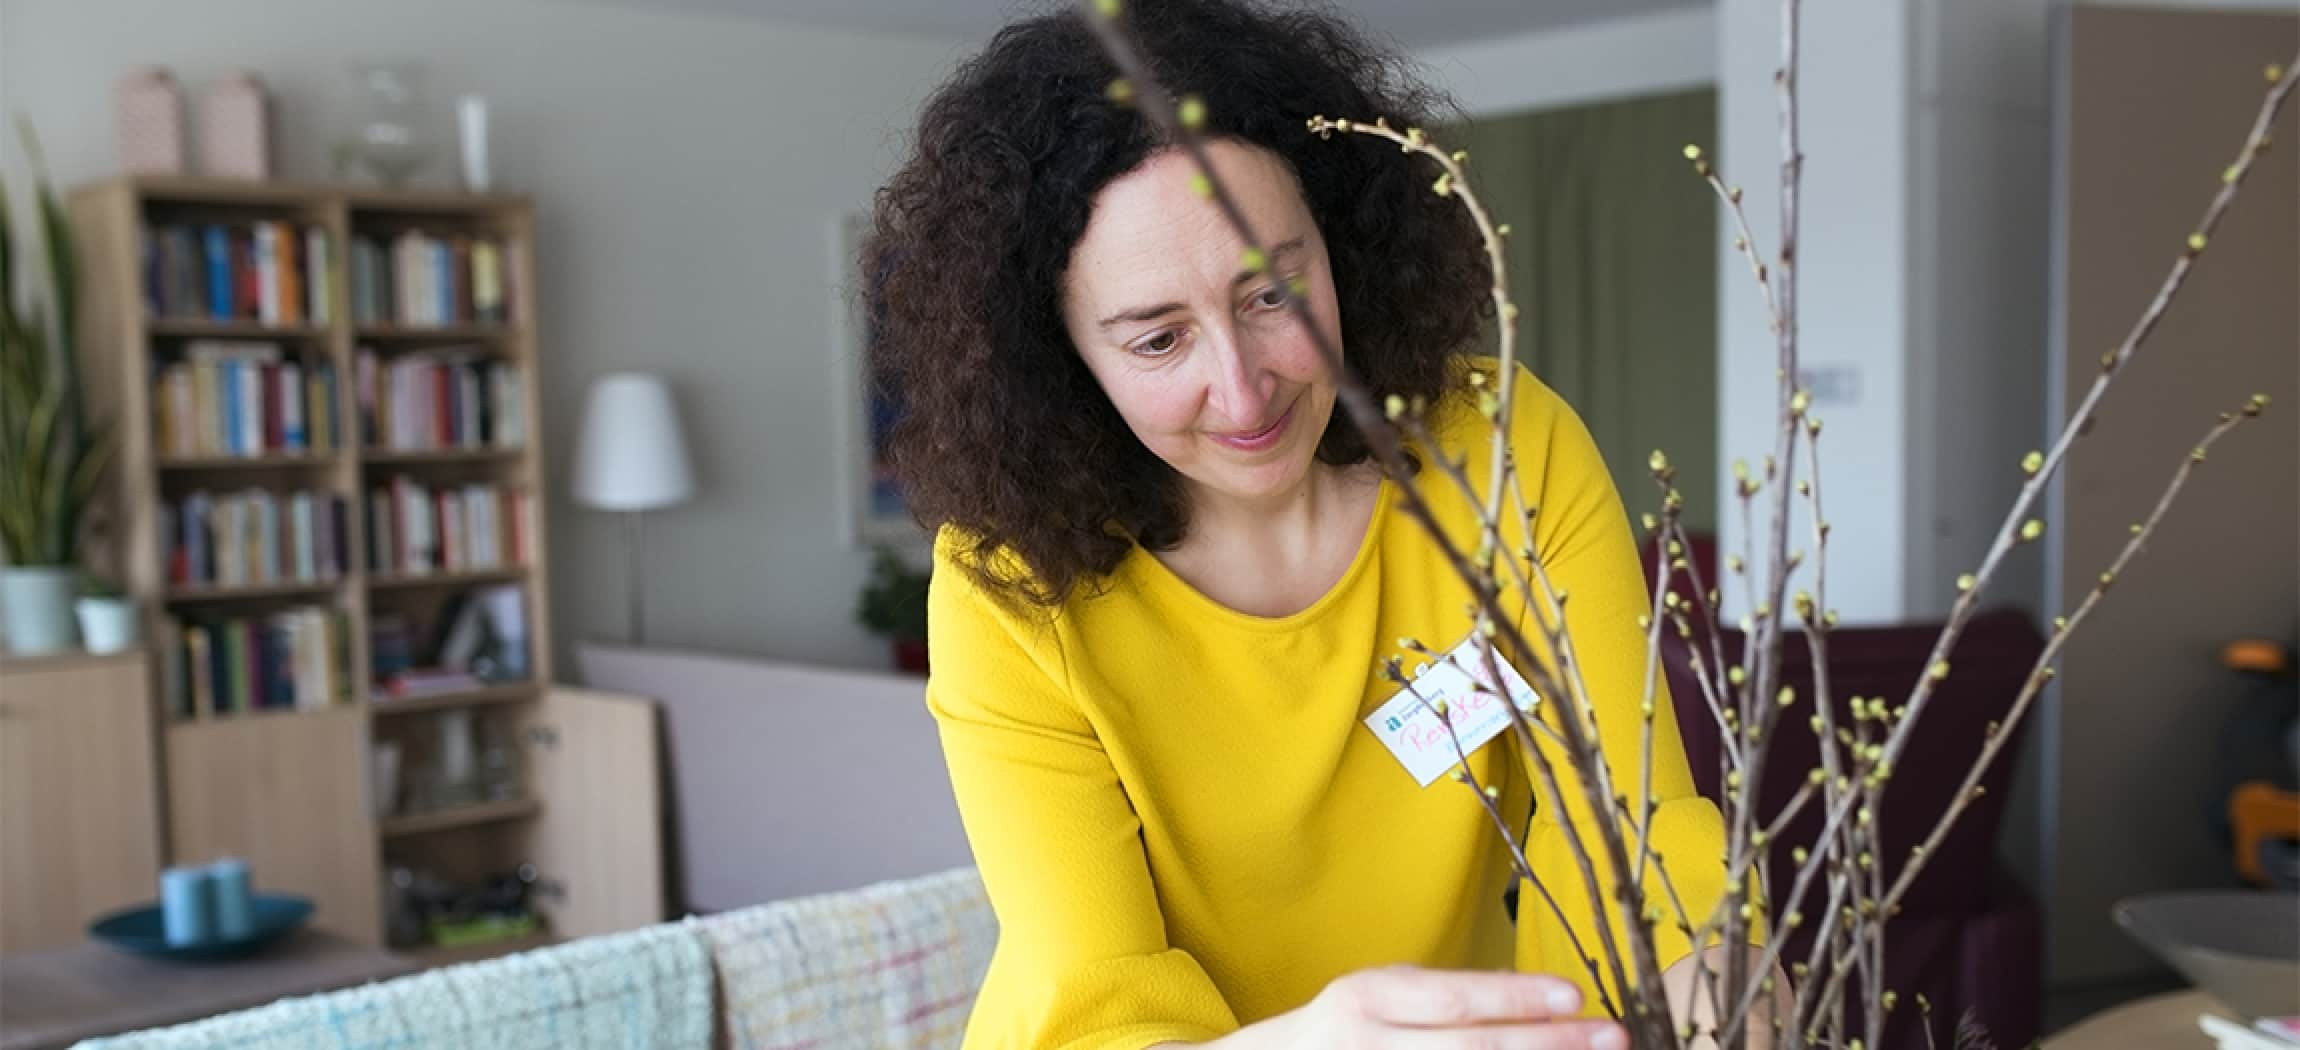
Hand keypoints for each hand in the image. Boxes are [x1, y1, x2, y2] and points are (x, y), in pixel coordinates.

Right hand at [1177, 966, 1627, 1049]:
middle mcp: (1368, 1047)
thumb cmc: (1345, 1029)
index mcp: (1368, 999)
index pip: (1455, 1000)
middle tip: (1612, 1036)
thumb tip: (1535, 999)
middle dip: (1547, 1045)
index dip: (1517, 1000)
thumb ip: (1445, 998)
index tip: (1578, 998)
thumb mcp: (1382, 995)